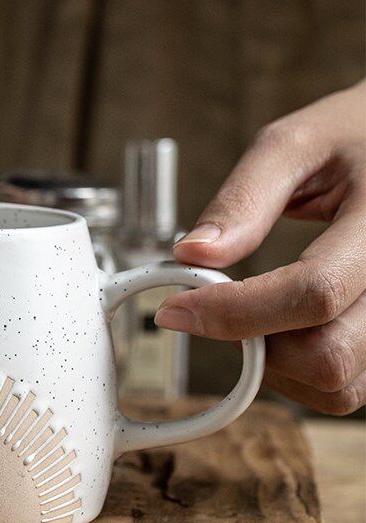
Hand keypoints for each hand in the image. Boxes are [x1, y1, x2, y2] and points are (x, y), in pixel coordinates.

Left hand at [156, 80, 365, 414]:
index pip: (313, 292)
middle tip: (217, 308)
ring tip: (254, 311)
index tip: (174, 309)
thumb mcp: (296, 144)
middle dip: (255, 343)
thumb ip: (243, 198)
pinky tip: (282, 328)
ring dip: (277, 364)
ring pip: (338, 384)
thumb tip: (191, 252)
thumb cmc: (355, 136)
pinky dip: (300, 371)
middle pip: (329, 356)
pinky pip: (348, 387)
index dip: (232, 311)